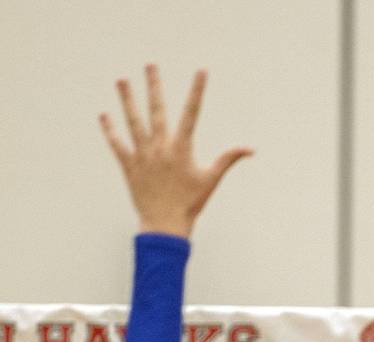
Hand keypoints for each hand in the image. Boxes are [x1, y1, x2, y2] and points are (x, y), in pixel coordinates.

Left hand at [100, 66, 251, 238]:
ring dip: (127, 100)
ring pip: (133, 122)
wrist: (165, 224)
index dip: (197, 90)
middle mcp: (160, 148)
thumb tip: (250, 149)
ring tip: (122, 80)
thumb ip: (228, 159)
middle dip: (154, 86)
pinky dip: (110, 130)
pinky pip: (117, 144)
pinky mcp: (129, 165)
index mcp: (181, 149)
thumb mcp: (211, 180)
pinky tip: (104, 115)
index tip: (201, 71)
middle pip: (157, 110)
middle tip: (150, 65)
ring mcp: (142, 155)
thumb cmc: (191, 203)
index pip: (192, 113)